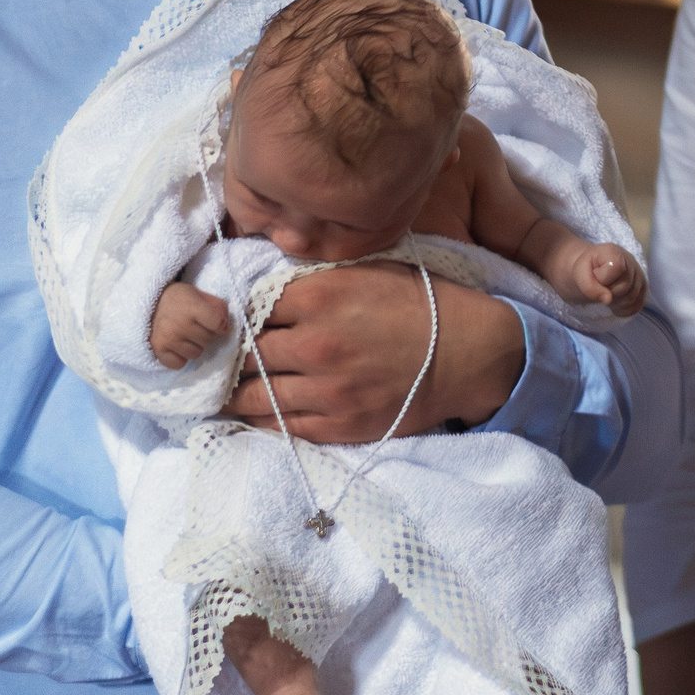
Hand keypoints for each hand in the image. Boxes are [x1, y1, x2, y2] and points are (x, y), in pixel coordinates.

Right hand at [149, 280, 229, 369]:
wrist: (148, 303)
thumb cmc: (178, 298)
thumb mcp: (199, 294)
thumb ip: (217, 307)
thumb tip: (226, 326)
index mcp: (192, 307)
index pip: (219, 324)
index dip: (220, 324)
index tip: (215, 322)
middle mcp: (180, 325)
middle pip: (208, 340)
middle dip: (206, 334)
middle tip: (194, 325)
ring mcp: (168, 339)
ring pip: (196, 354)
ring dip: (194, 346)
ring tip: (185, 334)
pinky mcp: (158, 351)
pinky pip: (179, 364)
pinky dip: (180, 357)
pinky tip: (176, 345)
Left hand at [220, 264, 524, 442]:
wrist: (469, 353)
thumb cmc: (423, 302)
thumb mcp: (369, 268)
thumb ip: (317, 277)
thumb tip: (271, 287)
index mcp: (320, 295)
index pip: (250, 305)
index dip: (242, 312)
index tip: (236, 319)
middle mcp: (315, 343)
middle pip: (243, 353)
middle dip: (233, 354)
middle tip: (225, 356)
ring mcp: (325, 389)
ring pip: (251, 395)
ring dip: (236, 391)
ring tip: (230, 386)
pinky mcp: (337, 424)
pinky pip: (279, 425)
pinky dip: (261, 417)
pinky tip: (256, 409)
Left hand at [568, 241, 647, 316]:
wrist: (591, 270)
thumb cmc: (586, 269)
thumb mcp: (579, 274)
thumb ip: (589, 286)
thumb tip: (608, 299)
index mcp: (614, 252)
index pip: (617, 268)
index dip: (604, 278)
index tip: (595, 276)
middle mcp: (631, 262)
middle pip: (626, 287)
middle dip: (609, 292)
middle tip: (599, 288)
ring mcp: (639, 275)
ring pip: (632, 298)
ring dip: (615, 303)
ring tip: (606, 294)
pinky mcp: (642, 288)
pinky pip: (637, 306)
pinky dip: (623, 309)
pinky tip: (614, 302)